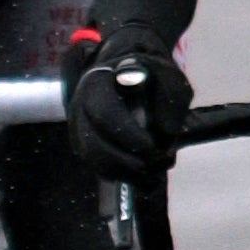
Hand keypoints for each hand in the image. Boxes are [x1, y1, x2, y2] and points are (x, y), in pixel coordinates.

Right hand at [63, 29, 194, 183]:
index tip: (155, 148)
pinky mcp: (84, 143)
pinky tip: (143, 178)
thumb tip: (165, 133)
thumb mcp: (170, 78)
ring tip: (153, 175)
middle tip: (155, 166)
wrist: (130, 72)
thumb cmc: (150, 73)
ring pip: (93, 160)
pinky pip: (96, 166)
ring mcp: (79, 127)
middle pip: (93, 145)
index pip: (105, 115)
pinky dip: (121, 176)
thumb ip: (171, 100)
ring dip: (124, 174)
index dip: (129, 137)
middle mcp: (80, 107)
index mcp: (97, 84)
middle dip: (126, 163)